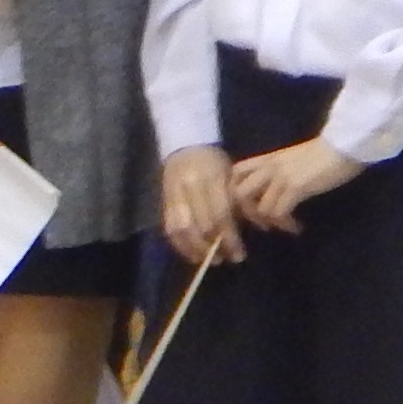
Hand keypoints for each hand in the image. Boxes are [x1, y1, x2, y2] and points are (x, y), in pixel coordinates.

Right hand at [158, 144, 240, 265]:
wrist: (185, 144)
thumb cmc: (214, 161)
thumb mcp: (230, 177)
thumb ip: (235, 203)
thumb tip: (239, 232)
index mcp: (210, 179)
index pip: (220, 215)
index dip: (229, 238)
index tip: (238, 254)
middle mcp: (189, 187)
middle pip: (199, 225)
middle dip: (213, 246)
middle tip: (224, 259)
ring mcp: (173, 194)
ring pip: (180, 229)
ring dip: (193, 248)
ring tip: (205, 259)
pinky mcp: (163, 200)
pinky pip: (169, 227)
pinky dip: (179, 243)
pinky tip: (190, 252)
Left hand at [230, 135, 360, 233]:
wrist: (345, 145)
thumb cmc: (325, 153)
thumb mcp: (292, 160)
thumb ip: (278, 171)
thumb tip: (273, 190)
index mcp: (266, 159)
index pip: (235, 174)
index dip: (236, 193)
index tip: (252, 207)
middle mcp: (268, 167)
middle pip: (238, 192)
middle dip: (247, 212)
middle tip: (264, 222)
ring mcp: (280, 176)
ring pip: (257, 207)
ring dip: (270, 222)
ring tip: (285, 226)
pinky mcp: (295, 187)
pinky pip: (278, 212)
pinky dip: (285, 224)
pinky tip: (297, 227)